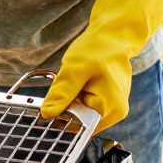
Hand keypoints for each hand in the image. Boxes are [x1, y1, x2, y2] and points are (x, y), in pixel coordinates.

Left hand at [42, 0, 162, 130]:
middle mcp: (115, 114)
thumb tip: (47, 114)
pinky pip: (84, 106)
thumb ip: (62, 93)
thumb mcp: (74, 69)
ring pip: (80, 113)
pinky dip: (77, 96)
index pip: (79, 127)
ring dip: (72, 100)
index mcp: (110, 109)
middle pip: (80, 121)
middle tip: (69, 83)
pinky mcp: (108, 103)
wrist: (113, 36)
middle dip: (67, 106)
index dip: (62, 117)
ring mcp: (113, 109)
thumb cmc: (97, 49)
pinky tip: (81, 82)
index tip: (54, 102)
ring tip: (78, 81)